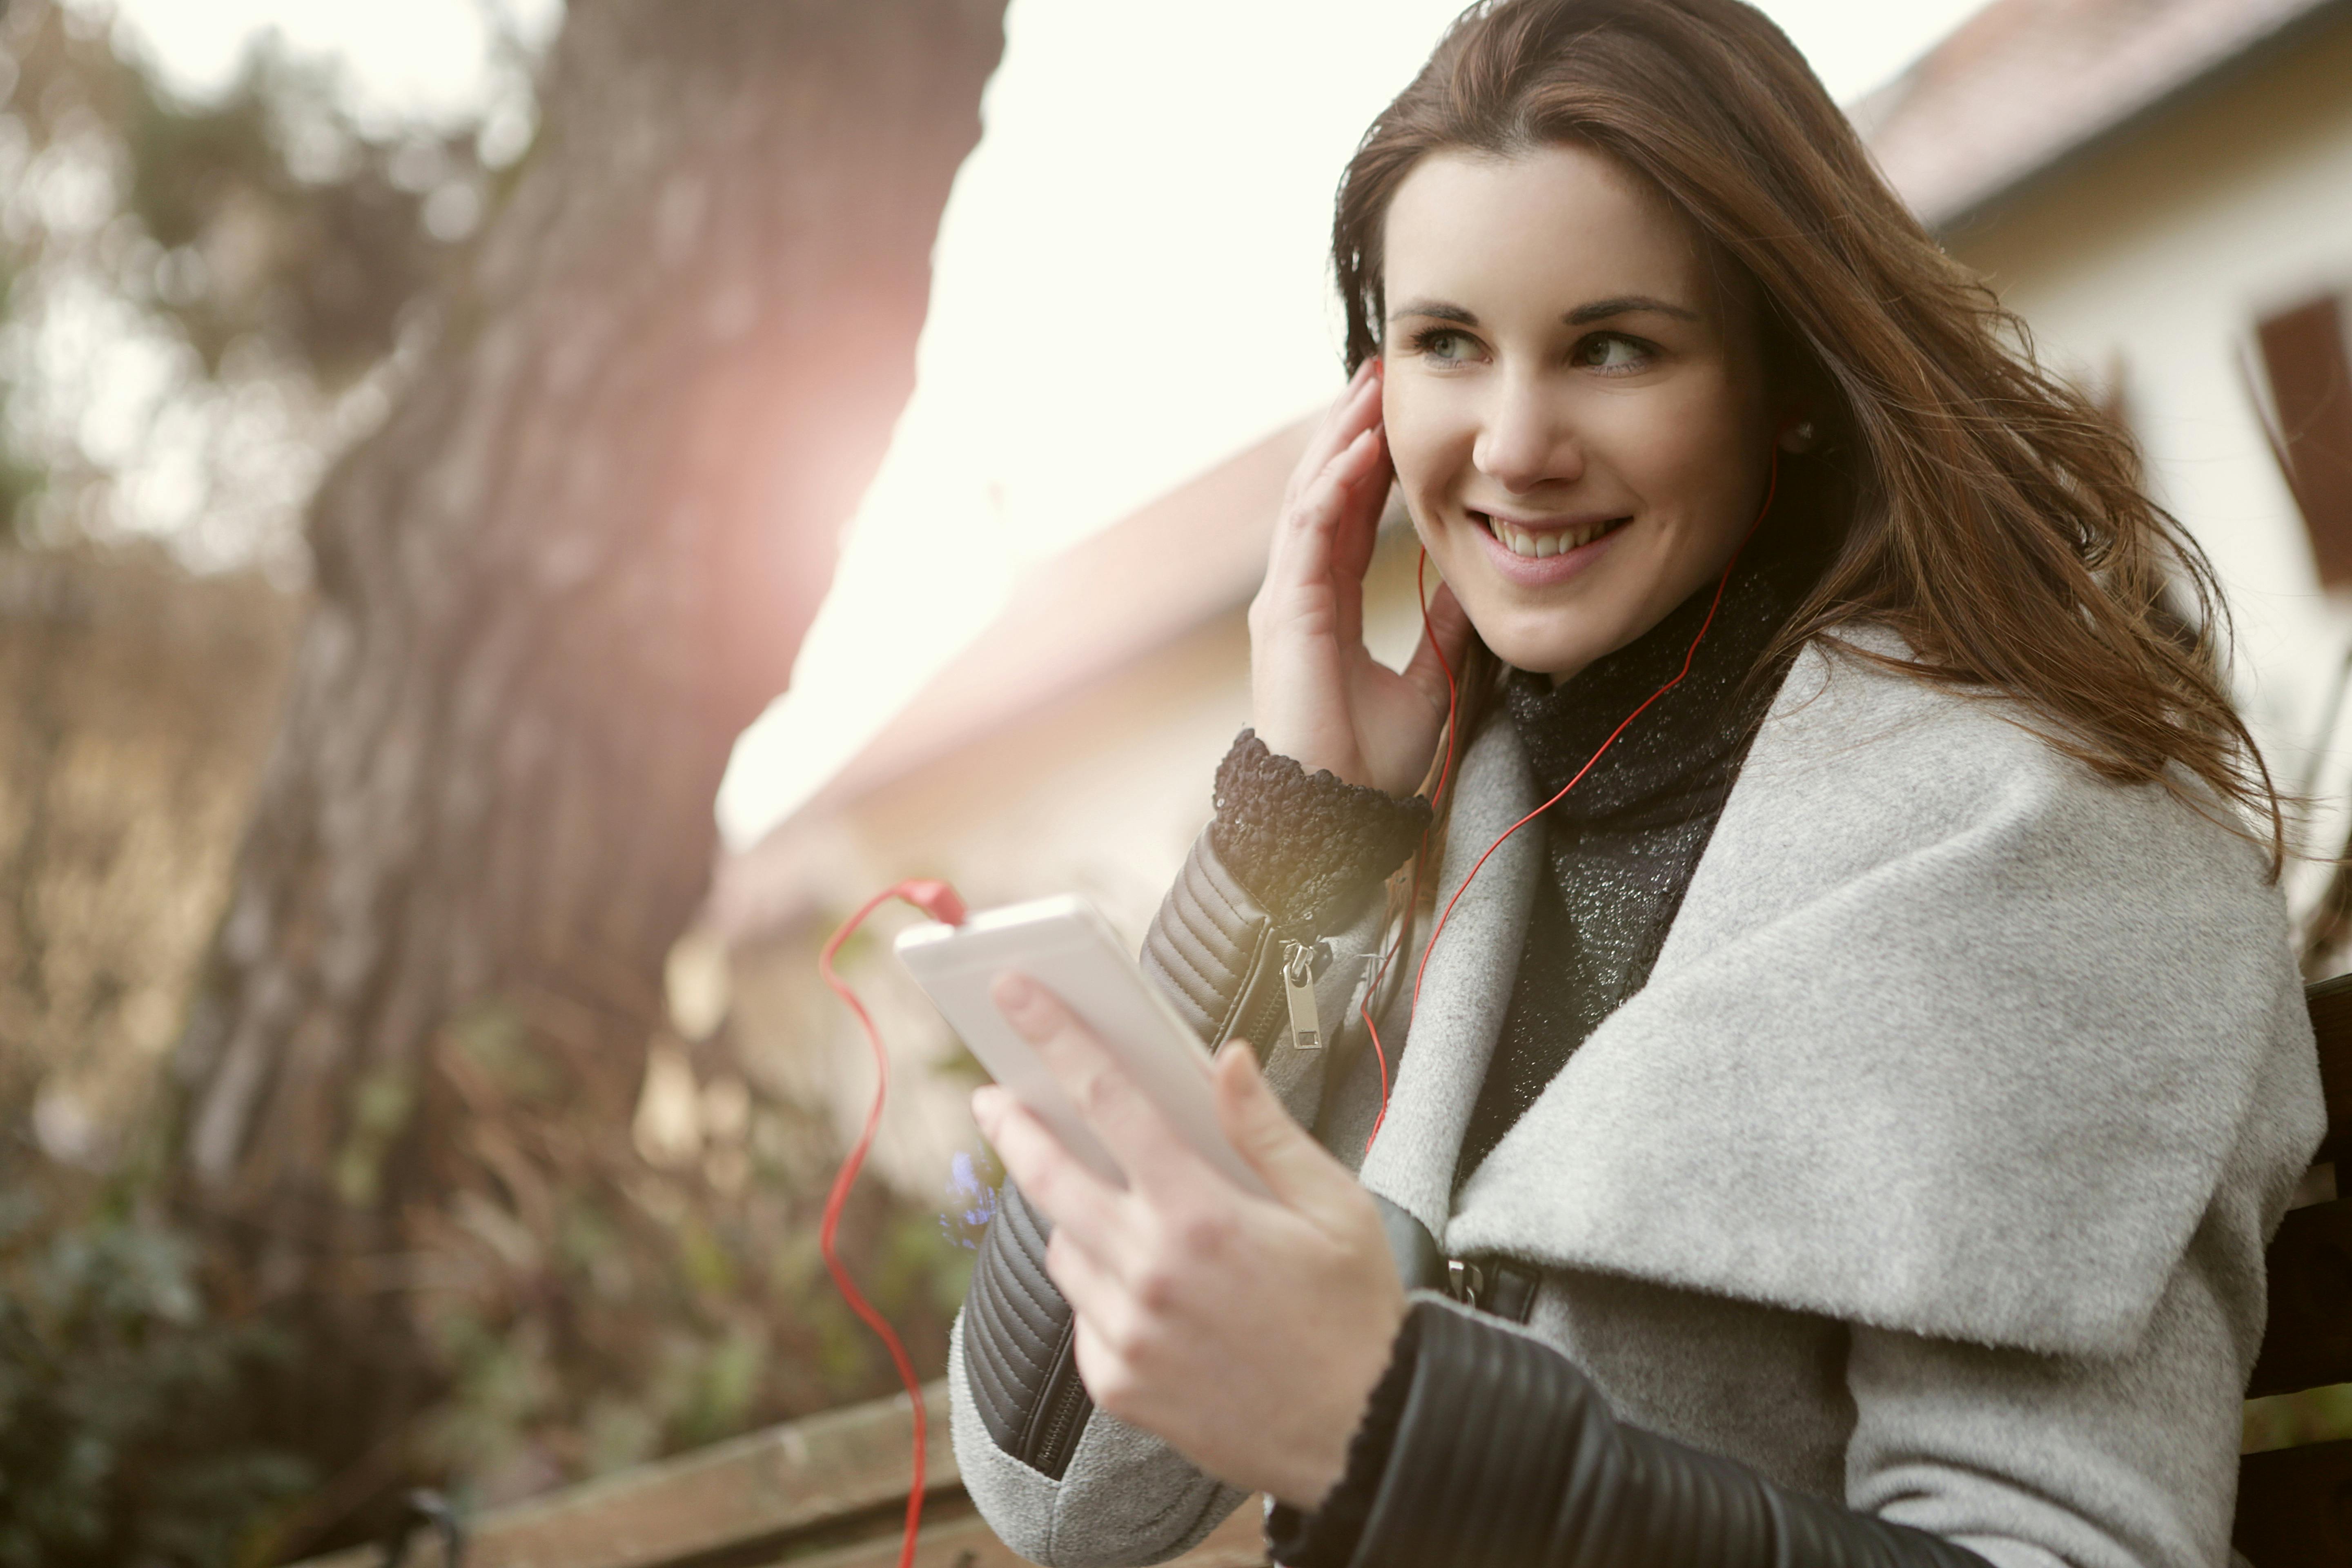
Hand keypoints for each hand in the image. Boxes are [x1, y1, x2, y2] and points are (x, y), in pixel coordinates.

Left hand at [972, 971, 1405, 1509]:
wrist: (1368, 1438)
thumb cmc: (1359, 1316)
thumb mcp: (1335, 1207)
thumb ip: (1267, 1131)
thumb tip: (1225, 1061)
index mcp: (1203, 1215)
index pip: (1109, 1101)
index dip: (1058, 1039)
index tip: (1018, 995)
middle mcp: (1151, 1273)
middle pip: (1049, 1176)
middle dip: (1013, 1127)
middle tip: (993, 1098)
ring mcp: (1128, 1335)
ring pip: (1061, 1249)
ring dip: (1068, 1215)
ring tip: (1095, 1199)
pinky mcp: (1119, 1385)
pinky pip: (1082, 1315)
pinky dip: (1096, 1287)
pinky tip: (1137, 1282)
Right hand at [1249, 357, 1471, 793]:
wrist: (1334, 813)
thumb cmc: (1366, 765)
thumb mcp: (1427, 682)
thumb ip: (1442, 633)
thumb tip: (1472, 589)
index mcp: (1325, 606)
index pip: (1347, 518)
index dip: (1369, 466)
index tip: (1396, 419)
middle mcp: (1297, 593)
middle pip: (1322, 492)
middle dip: (1349, 430)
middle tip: (1379, 374)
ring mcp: (1285, 599)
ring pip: (1310, 497)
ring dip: (1340, 439)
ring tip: (1369, 388)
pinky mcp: (1286, 611)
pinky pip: (1309, 530)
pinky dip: (1334, 484)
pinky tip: (1362, 446)